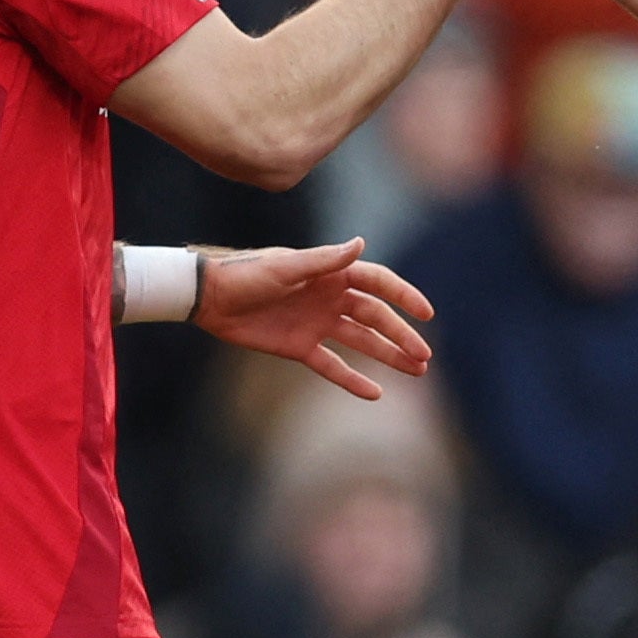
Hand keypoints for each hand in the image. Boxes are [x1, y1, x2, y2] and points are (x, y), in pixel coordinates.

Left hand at [193, 239, 433, 399]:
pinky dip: (353, 380)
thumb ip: (324, 260)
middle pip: (376, 317)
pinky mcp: (300, 347)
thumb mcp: (286, 266)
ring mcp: (317, 323)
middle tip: (425, 356)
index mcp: (331, 273)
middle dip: (401, 336)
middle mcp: (330, 298)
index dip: (404, 297)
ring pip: (362, 341)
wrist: (210, 298)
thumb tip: (361, 244)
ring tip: (416, 371)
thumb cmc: (246, 274)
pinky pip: (333, 366)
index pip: (378, 284)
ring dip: (387, 355)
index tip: (427, 314)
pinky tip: (376, 394)